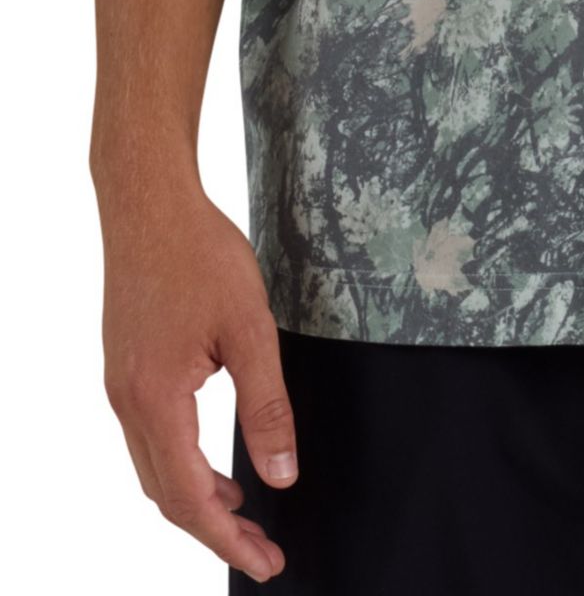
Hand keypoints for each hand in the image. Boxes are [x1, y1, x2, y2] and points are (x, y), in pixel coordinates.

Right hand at [98, 180, 296, 582]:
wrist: (148, 204)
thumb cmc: (199, 254)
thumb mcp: (250, 329)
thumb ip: (267, 406)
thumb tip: (282, 475)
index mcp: (156, 400)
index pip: (190, 498)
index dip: (228, 540)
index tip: (265, 563)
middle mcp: (127, 403)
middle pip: (167, 494)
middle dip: (215, 531)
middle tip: (263, 551)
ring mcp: (121, 386)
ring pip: (154, 469)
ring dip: (196, 500)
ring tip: (244, 515)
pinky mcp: (126, 368)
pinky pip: (150, 438)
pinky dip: (181, 465)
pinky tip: (214, 462)